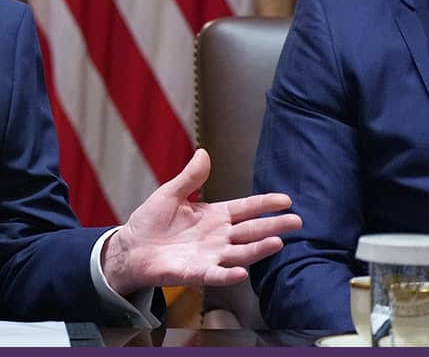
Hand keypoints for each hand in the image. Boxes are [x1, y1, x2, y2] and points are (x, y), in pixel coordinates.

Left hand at [101, 148, 301, 294]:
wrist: (132, 247)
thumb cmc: (151, 222)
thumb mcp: (170, 194)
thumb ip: (190, 177)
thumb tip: (203, 153)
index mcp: (214, 216)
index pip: (245, 208)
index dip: (265, 204)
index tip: (286, 200)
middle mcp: (218, 237)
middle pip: (251, 231)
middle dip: (273, 226)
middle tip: (296, 222)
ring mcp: (210, 256)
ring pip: (240, 253)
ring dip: (258, 249)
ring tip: (277, 242)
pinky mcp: (196, 272)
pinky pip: (215, 274)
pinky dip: (228, 274)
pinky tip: (241, 271)